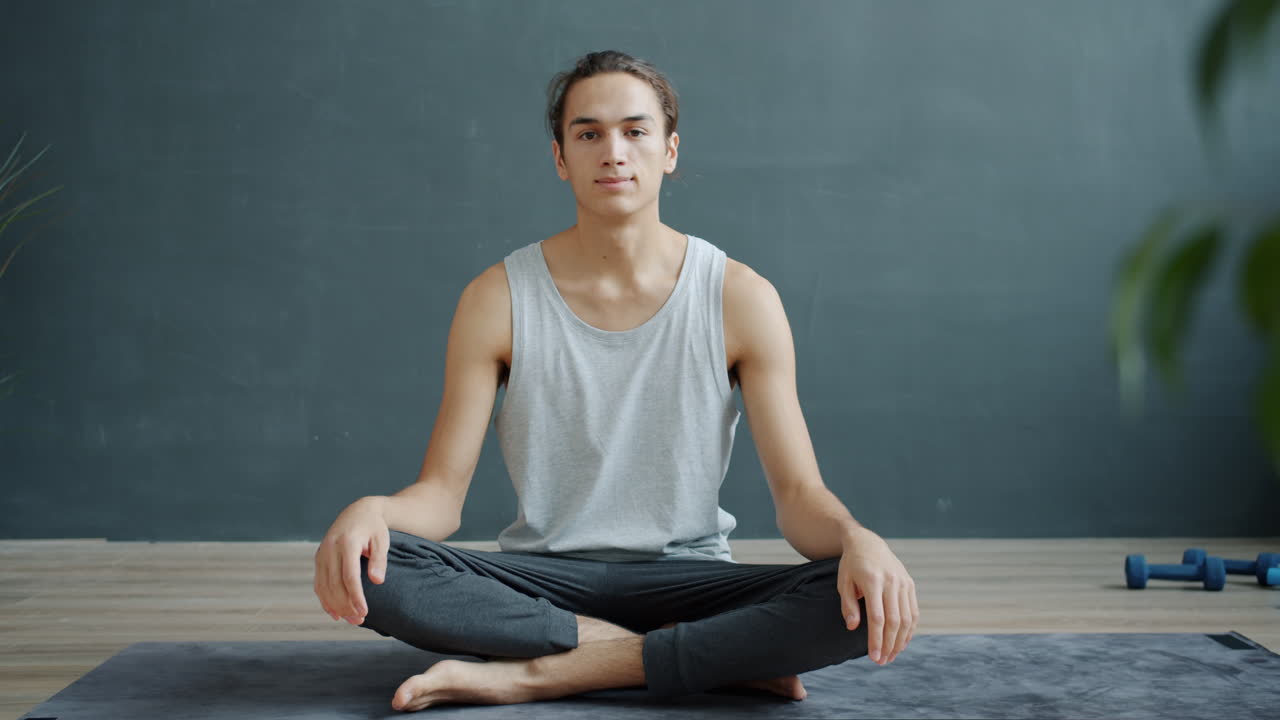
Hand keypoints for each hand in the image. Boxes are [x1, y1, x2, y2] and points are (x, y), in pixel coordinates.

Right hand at [314, 497, 390, 625]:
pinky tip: (335, 614)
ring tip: (351, 620)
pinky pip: (319, 584)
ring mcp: (322, 554)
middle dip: (346, 605)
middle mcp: (330, 548)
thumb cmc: (374, 528)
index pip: (349, 576)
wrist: (357, 512)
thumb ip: (379, 560)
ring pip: (324, 587)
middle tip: (360, 620)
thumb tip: (377, 581)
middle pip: (335, 585)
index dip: (355, 596)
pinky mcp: (318, 559)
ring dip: (336, 606)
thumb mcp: (382, 540)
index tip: (364, 612)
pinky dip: (325, 600)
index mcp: (347, 542)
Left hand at [838, 528, 918, 665]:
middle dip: (889, 645)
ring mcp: (904, 583)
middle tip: (882, 661)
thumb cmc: (851, 565)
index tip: (873, 657)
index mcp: (873, 580)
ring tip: (891, 656)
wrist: (867, 543)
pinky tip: (902, 642)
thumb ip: (848, 605)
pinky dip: (909, 630)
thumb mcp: (843, 582)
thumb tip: (853, 628)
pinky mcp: (910, 585)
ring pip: (907, 619)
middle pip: (895, 621)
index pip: (877, 617)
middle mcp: (892, 582)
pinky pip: (913, 612)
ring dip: (900, 641)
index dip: (876, 639)